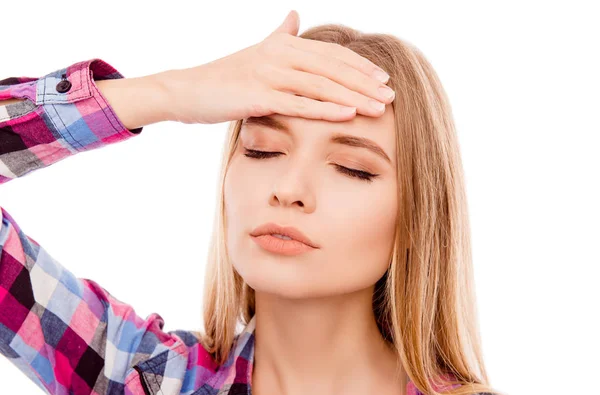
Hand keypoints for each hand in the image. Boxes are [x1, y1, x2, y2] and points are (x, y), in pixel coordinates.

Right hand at [159, 10, 394, 124]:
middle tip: (391, 95)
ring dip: (354, 97)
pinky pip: (299, 104)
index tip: (383, 78)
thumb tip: (295, 16)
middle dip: (365, 82)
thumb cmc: (225, 76)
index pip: (331, 54)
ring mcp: (269, 74)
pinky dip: (326, 109)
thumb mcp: (257, 51)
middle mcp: (280, 54)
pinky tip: (348, 115)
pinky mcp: (259, 96)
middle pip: (333, 68)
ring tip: (380, 108)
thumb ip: (280, 35)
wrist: (188, 91)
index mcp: (284, 44)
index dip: (360, 66)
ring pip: (321, 85)